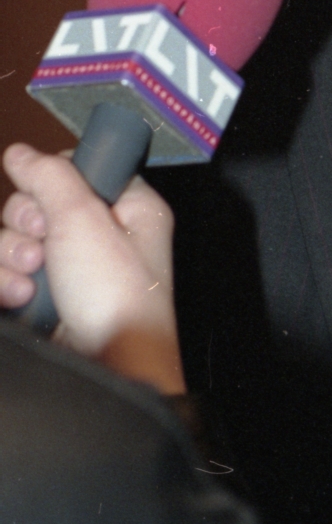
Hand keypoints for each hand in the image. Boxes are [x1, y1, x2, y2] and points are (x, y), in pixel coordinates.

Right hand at [0, 143, 184, 393]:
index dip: (53, 180)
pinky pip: (5, 273)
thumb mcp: (83, 219)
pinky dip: (5, 283)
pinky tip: (20, 299)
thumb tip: (21, 152)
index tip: (51, 198)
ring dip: (11, 256)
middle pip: (35, 204)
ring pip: (13, 239)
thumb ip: (50, 176)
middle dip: (25, 224)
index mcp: (128, 208)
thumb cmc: (114, 299)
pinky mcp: (42, 300)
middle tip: (42, 247)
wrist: (106, 371)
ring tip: (31, 281)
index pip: (77, 168)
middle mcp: (100, 235)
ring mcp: (69, 270)